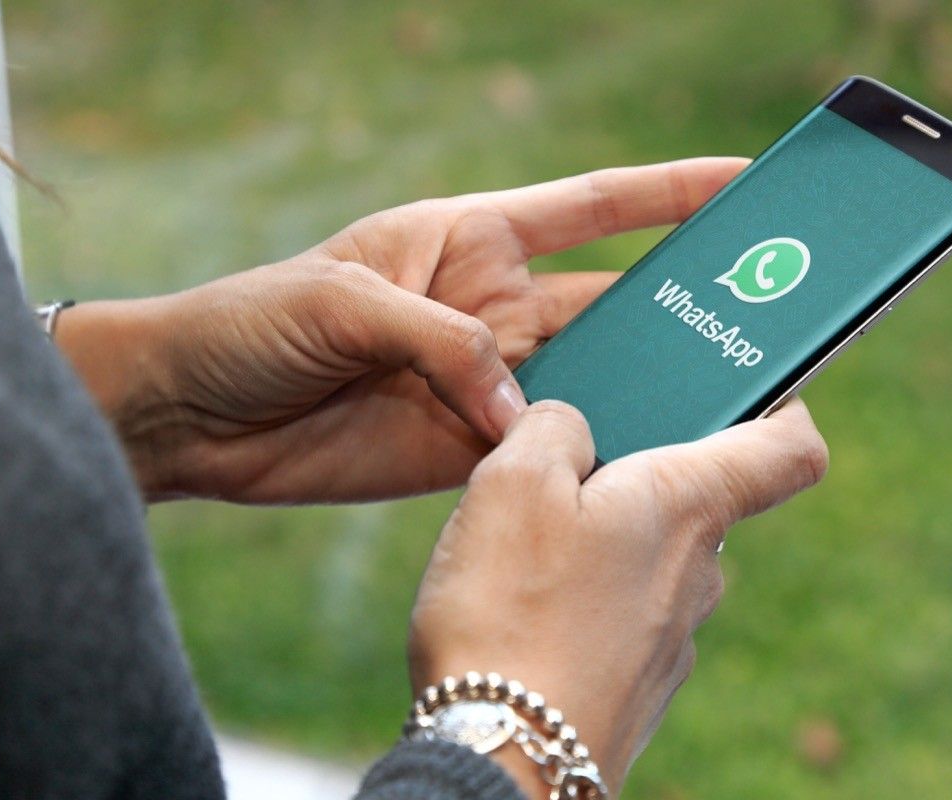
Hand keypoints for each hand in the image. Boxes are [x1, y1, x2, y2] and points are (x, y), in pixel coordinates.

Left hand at [56, 158, 748, 502]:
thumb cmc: (251, 323)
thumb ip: (443, 343)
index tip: (742, 185)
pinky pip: (543, 451)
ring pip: (588, 383)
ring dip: (642, 393)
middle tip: (761, 320)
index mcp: (468, 239)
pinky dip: (585, 460)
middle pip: (610, 302)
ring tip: (716, 403)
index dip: (668, 193)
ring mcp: (483, 382)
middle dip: (680, 308)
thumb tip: (524, 410)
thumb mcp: (344, 305)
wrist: (190, 414)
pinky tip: (634, 468)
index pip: (591, 207)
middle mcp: (490, 307)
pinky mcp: (464, 449)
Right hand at [407, 398, 827, 796]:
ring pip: (653, 560)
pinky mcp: (637, 685)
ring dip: (603, 541)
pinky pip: (624, 616)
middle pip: (698, 499)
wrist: (503, 761)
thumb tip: (572, 423)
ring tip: (524, 547)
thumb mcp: (513, 484)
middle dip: (638, 475)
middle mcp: (699, 574)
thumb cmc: (509, 613)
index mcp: (686, 506)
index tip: (750, 389)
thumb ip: (552, 427)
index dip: (784, 406)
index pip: (790, 448)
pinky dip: (588, 600)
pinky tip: (527, 611)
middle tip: (562, 467)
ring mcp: (672, 638)